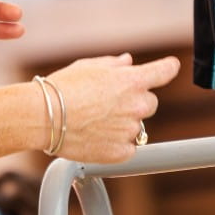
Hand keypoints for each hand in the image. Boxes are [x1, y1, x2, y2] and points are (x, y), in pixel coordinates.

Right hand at [44, 53, 177, 162]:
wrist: (43, 116)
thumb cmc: (62, 87)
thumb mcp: (88, 66)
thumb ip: (114, 64)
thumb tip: (128, 62)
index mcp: (132, 80)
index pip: (164, 71)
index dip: (168, 68)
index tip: (172, 66)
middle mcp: (137, 105)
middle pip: (150, 103)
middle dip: (135, 102)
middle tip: (110, 103)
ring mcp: (129, 130)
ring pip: (136, 127)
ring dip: (123, 124)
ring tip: (95, 121)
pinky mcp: (120, 152)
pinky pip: (128, 147)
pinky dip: (116, 144)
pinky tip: (96, 136)